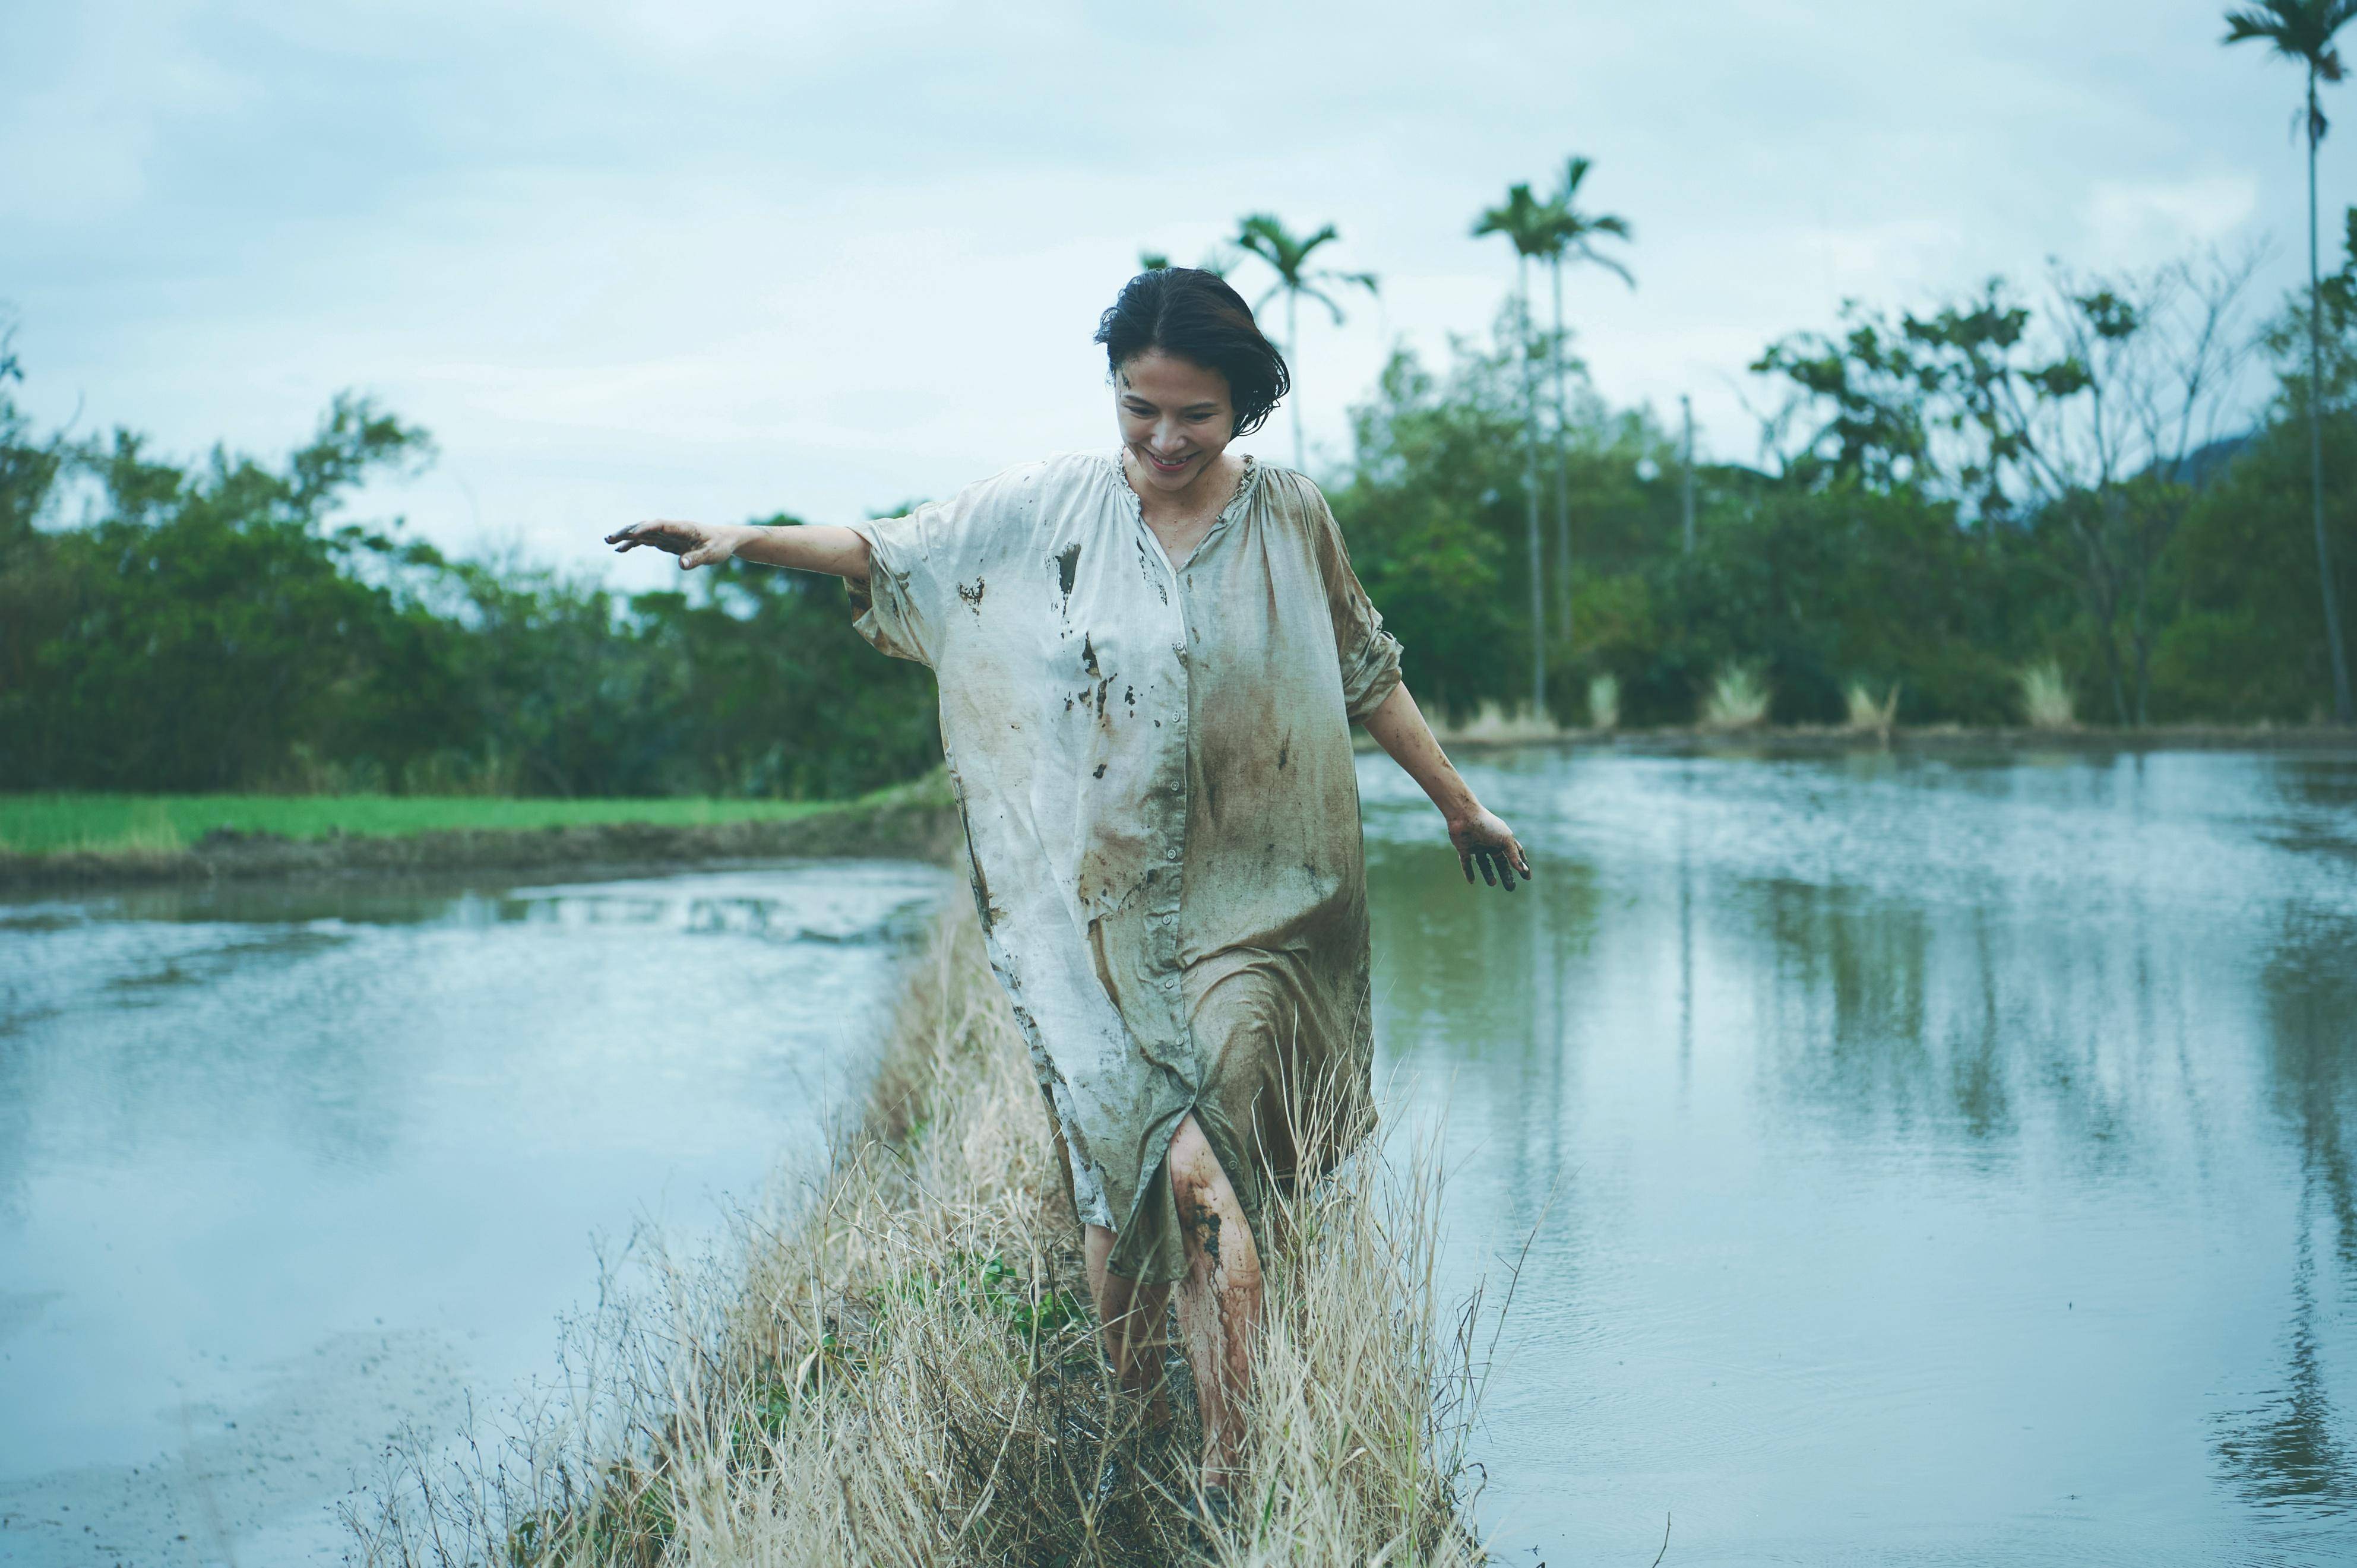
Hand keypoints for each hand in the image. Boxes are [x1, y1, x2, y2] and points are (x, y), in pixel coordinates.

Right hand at [604, 520, 739, 569]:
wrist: (724, 540)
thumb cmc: (720, 545)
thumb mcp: (712, 554)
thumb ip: (696, 559)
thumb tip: (682, 565)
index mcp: (683, 527)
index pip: (661, 525)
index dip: (646, 528)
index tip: (632, 534)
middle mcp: (672, 528)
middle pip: (646, 526)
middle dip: (628, 531)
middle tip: (610, 538)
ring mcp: (667, 534)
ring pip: (643, 533)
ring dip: (626, 536)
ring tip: (608, 541)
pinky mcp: (666, 541)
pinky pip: (646, 541)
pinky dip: (633, 544)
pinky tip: (620, 550)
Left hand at [1448, 806, 1533, 891]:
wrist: (1464, 816)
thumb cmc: (1487, 825)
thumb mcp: (1505, 840)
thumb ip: (1514, 855)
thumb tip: (1523, 870)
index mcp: (1503, 838)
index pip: (1516, 853)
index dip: (1522, 864)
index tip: (1527, 877)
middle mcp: (1490, 842)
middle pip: (1500, 862)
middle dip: (1506, 875)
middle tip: (1510, 888)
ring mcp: (1477, 846)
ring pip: (1484, 864)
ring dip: (1489, 875)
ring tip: (1492, 883)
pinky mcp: (1464, 848)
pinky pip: (1466, 863)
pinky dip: (1469, 872)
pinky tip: (1471, 881)